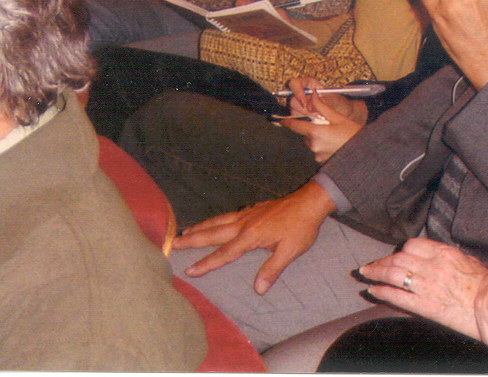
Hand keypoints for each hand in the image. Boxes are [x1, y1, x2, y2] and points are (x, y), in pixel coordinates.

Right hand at [173, 181, 334, 293]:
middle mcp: (244, 223)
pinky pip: (228, 215)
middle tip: (174, 243)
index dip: (207, 263)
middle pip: (213, 233)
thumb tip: (259, 289)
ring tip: (186, 231)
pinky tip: (214, 221)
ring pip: (219, 220)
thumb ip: (273, 269)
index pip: (224, 253)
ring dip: (201, 227)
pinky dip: (216, 219)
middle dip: (193, 239)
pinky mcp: (254, 208)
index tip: (189, 271)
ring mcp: (248, 214)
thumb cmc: (302, 227)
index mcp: (251, 236)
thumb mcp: (290, 251)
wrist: (310, 200)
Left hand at [278, 80, 365, 161]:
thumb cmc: (353, 133)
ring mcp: (317, 154)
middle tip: (326, 125)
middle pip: (305, 133)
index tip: (282, 119)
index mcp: (316, 133)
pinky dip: (323, 146)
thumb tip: (313, 95)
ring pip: (311, 142)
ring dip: (317, 137)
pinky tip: (335, 144)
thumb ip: (322, 107)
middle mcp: (314, 145)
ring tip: (334, 135)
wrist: (365, 150)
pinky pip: (317, 150)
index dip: (288, 122)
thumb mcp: (338, 117)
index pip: (295, 126)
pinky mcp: (321, 161)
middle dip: (312, 128)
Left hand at [358, 238, 487, 340]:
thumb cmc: (485, 285)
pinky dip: (382, 292)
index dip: (400, 250)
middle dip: (382, 261)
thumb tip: (436, 255)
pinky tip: (373, 290)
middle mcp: (433, 267)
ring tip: (365, 274)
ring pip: (394, 275)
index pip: (413, 245)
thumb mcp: (468, 261)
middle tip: (372, 265)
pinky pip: (398, 297)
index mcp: (444, 254)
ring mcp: (427, 286)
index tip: (394, 255)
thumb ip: (448, 256)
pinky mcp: (425, 306)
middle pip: (399, 259)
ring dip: (376, 273)